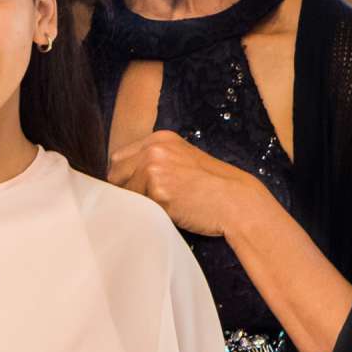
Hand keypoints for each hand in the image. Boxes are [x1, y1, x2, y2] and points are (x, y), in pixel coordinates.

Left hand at [108, 131, 264, 237]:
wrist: (237, 201)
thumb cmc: (212, 187)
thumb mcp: (182, 160)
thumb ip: (154, 162)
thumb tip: (120, 180)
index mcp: (160, 138)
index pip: (119, 158)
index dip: (124, 178)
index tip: (135, 191)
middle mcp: (154, 149)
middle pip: (115, 174)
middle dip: (125, 190)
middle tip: (147, 202)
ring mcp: (154, 168)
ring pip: (123, 192)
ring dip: (137, 203)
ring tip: (164, 207)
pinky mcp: (158, 190)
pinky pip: (137, 207)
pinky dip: (147, 213)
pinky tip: (169, 212)